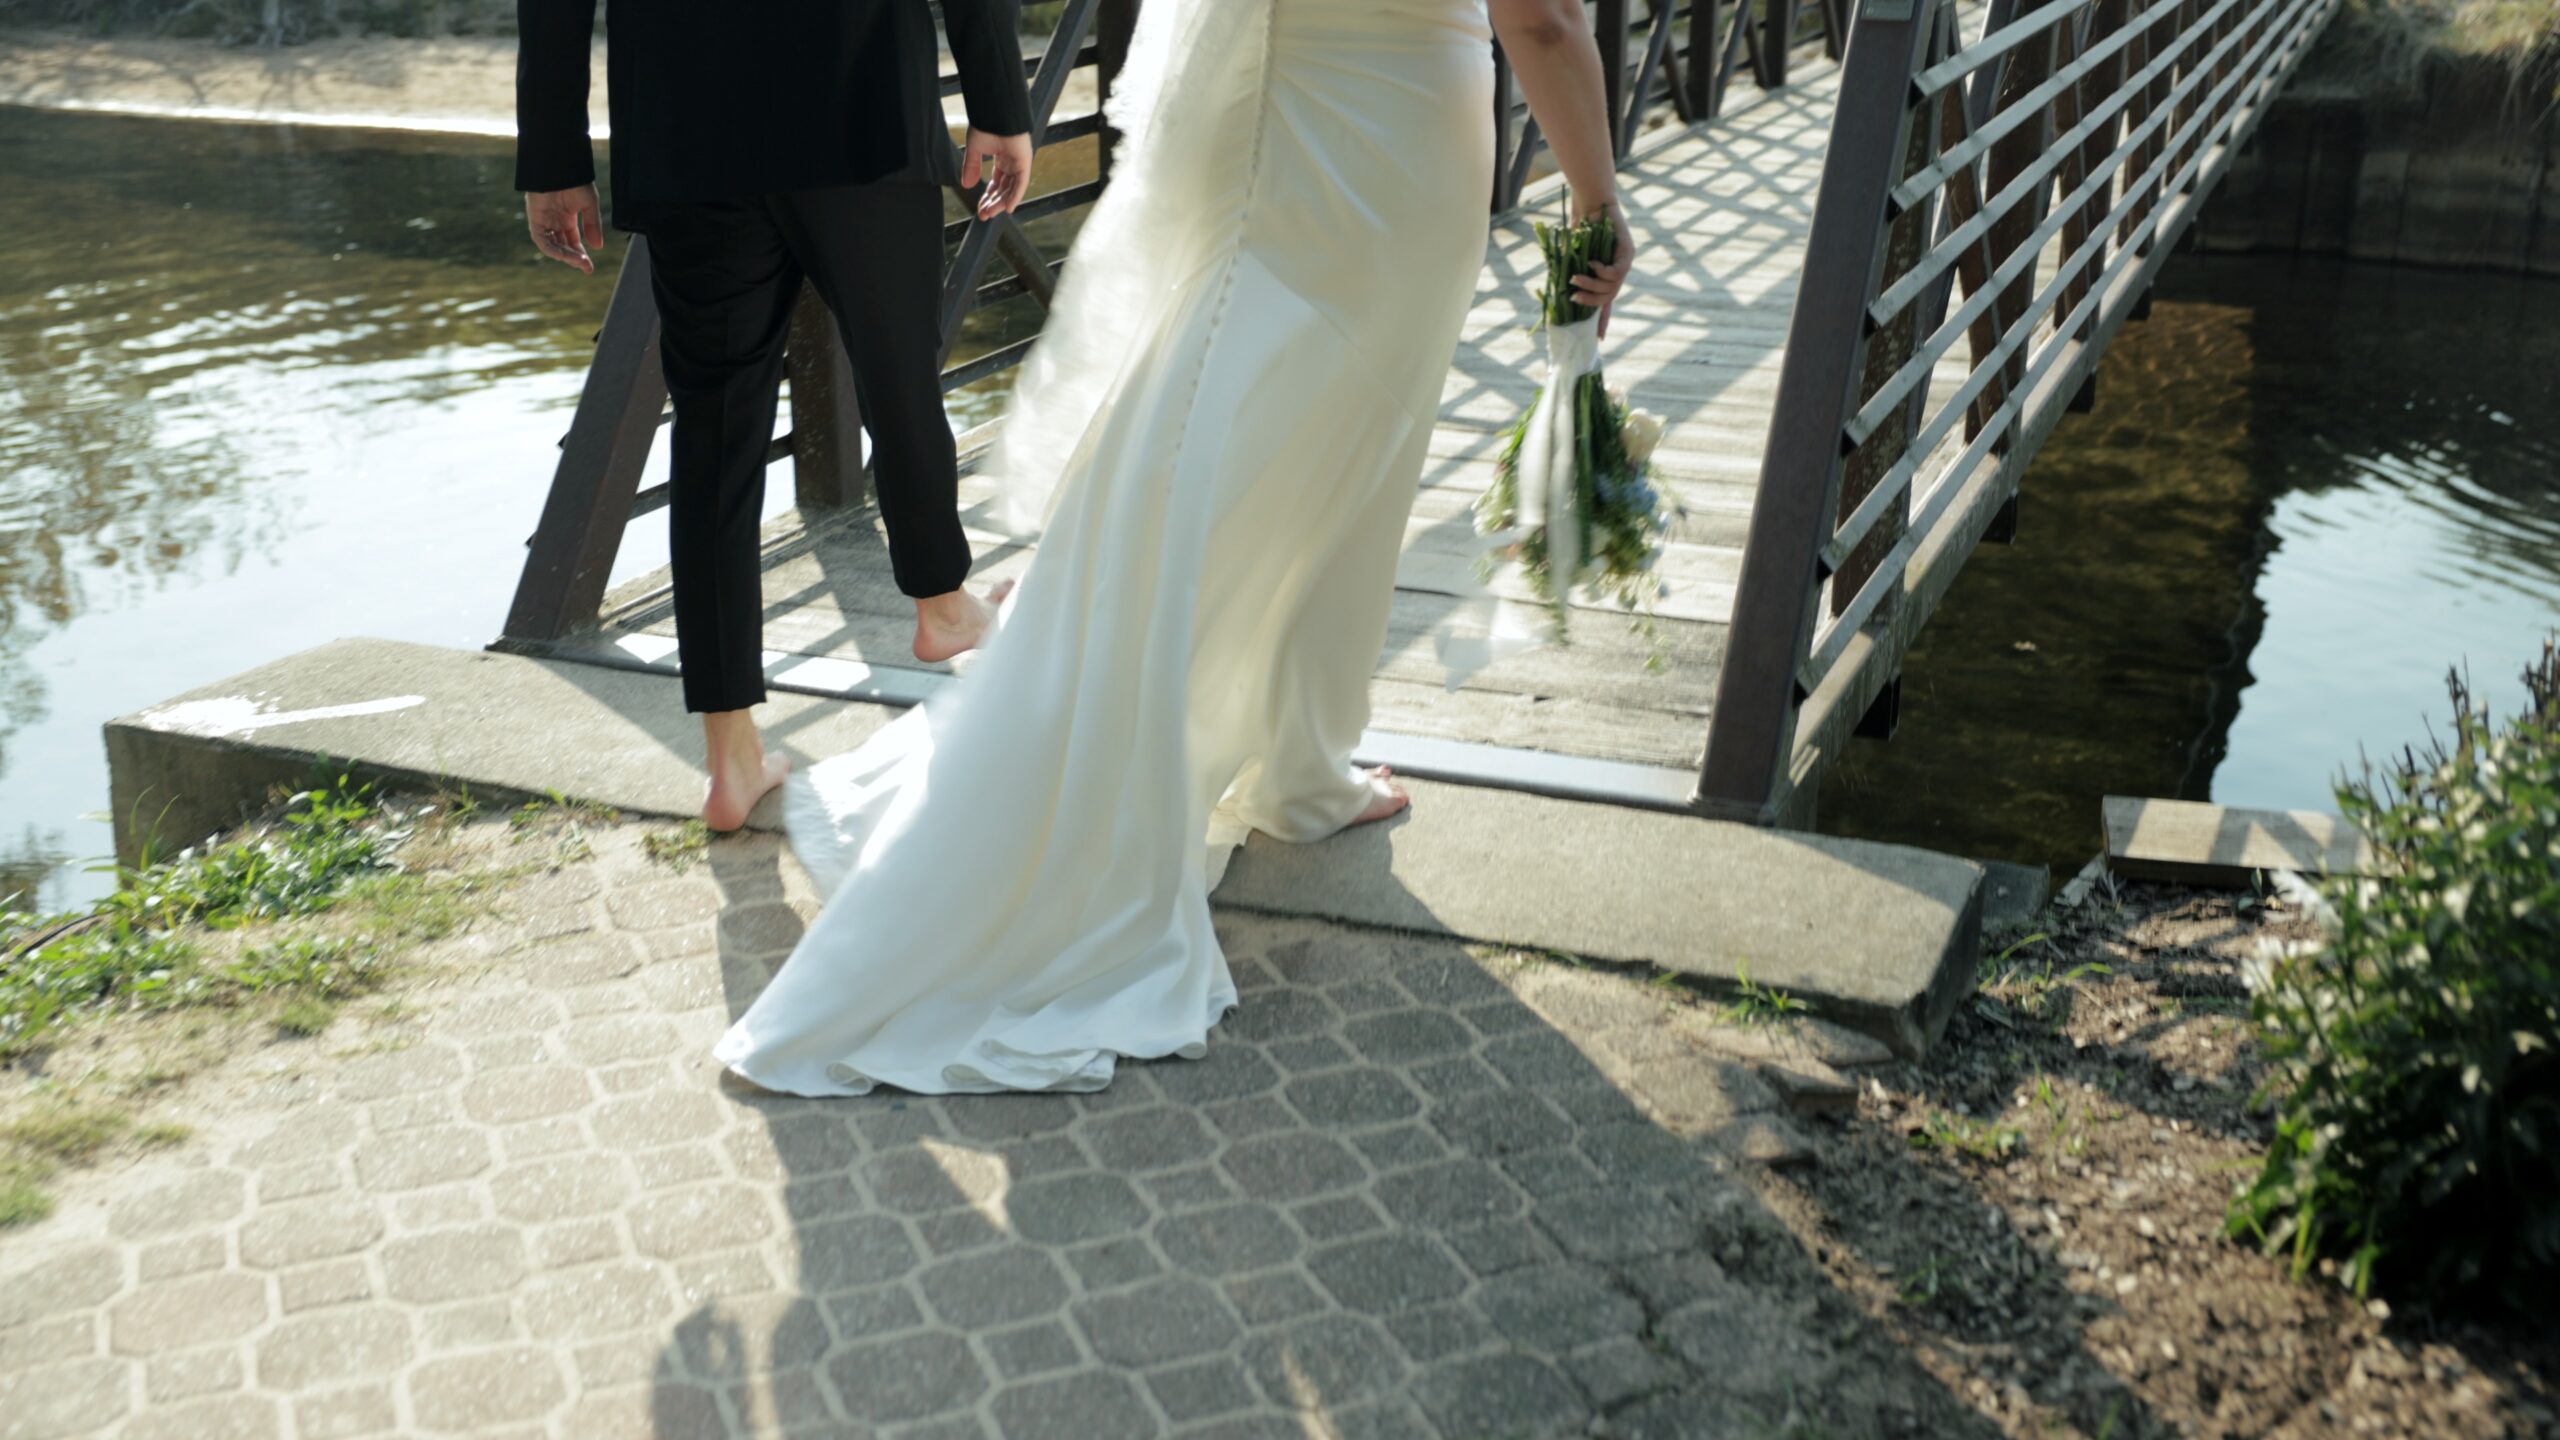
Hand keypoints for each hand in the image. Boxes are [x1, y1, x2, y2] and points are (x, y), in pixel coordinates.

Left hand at [525, 185, 604, 273]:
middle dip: (574, 258)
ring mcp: (544, 221)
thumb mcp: (589, 204)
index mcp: (566, 218)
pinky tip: (563, 255)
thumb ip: (592, 225)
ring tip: (578, 260)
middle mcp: (554, 222)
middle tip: (585, 266)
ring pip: (552, 245)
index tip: (589, 268)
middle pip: (562, 246)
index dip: (580, 255)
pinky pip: (541, 239)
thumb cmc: (574, 180)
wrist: (559, 166)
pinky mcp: (534, 218)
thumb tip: (597, 247)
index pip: (573, 242)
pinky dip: (551, 248)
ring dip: (565, 255)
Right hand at [960, 130, 1032, 219]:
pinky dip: (1015, 196)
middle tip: (984, 215)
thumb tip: (966, 185)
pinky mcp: (1025, 161)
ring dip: (1001, 202)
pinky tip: (1007, 208)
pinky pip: (1021, 183)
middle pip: (1004, 189)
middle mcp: (1012, 162)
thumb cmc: (986, 124)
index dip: (988, 196)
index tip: (980, 208)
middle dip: (993, 203)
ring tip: (990, 214)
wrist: (995, 111)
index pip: (996, 183)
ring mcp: (1019, 162)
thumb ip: (971, 167)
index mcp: (1002, 158)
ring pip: (1012, 188)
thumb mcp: (975, 149)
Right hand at [1568, 192, 1634, 338]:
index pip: (1606, 302)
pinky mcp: (1628, 253)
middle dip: (1589, 302)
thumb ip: (1568, 272)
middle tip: (1574, 298)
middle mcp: (1618, 270)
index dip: (1602, 320)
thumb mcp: (1570, 255)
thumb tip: (1558, 293)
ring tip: (1575, 279)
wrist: (1591, 201)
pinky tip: (1591, 263)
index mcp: (1605, 274)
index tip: (1598, 338)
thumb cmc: (1578, 225)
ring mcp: (1625, 262)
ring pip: (1610, 288)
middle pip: (1607, 299)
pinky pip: (1615, 273)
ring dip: (1590, 287)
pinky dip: (1601, 272)